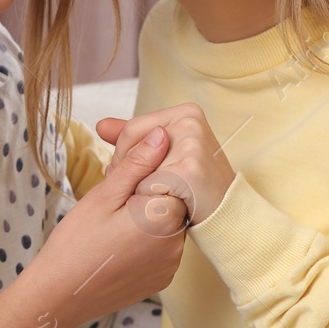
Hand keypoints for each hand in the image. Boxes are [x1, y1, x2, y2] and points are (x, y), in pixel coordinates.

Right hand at [36, 126, 188, 325]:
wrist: (60, 295)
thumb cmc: (76, 243)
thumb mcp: (104, 195)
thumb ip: (137, 163)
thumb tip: (161, 135)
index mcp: (164, 216)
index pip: (170, 177)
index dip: (143, 175)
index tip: (116, 185)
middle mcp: (177, 243)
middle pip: (170, 201)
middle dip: (145, 196)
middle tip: (110, 208)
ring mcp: (171, 265)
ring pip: (165, 225)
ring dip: (145, 219)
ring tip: (109, 230)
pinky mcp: (162, 279)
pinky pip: (161, 249)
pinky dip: (144, 242)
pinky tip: (116, 246)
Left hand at [96, 102, 234, 227]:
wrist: (227, 215)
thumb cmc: (194, 184)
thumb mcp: (163, 155)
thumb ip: (132, 139)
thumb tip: (100, 125)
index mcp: (186, 112)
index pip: (131, 130)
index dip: (125, 157)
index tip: (139, 175)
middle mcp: (190, 122)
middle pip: (133, 148)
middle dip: (132, 173)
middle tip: (154, 188)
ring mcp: (192, 144)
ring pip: (139, 169)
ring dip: (142, 189)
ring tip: (166, 195)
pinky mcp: (189, 169)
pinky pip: (148, 185)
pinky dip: (152, 200)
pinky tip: (174, 203)